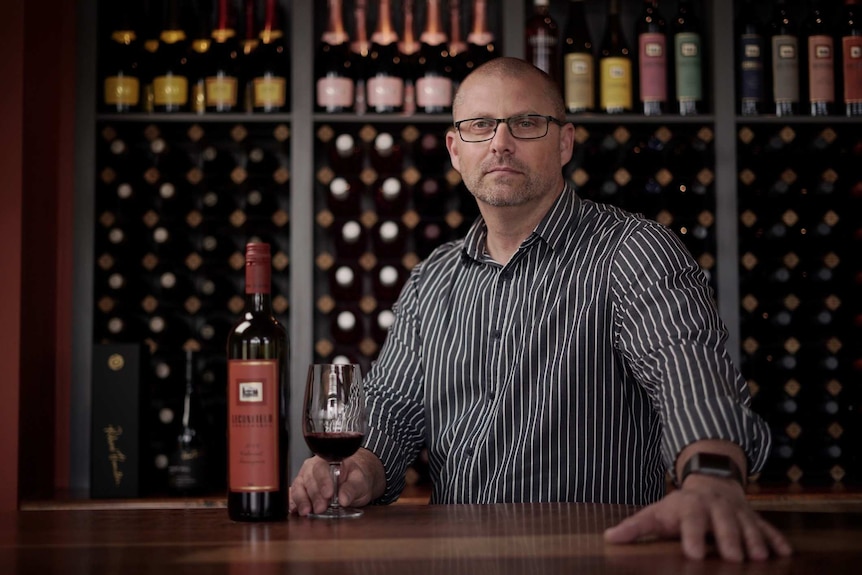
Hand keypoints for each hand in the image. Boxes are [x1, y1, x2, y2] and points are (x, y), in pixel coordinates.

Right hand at [289, 448, 384, 515]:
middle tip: (320, 508)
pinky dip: (293, 502)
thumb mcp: (360, 482)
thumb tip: (344, 498)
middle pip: (309, 479)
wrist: (353, 482)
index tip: (328, 494)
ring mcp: (305, 479)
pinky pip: (293, 495)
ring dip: (301, 500)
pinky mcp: (301, 491)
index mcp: (329, 460)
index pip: (322, 468)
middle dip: (314, 495)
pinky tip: (294, 510)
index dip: (323, 481)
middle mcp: (313, 468)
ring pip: (298, 487)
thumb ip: (352, 488)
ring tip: (306, 512)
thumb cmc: (355, 478)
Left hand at [603, 475, 792, 561]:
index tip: (693, 554)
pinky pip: (768, 528)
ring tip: (760, 558)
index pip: (690, 520)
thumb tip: (609, 538)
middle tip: (734, 558)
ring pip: (748, 525)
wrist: (710, 483)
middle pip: (723, 523)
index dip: (692, 536)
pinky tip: (785, 553)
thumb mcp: (656, 512)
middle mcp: (715, 507)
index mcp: (690, 507)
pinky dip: (776, 539)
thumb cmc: (679, 507)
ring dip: (755, 541)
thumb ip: (636, 527)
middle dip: (729, 539)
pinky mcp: (754, 518)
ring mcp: (737, 512)